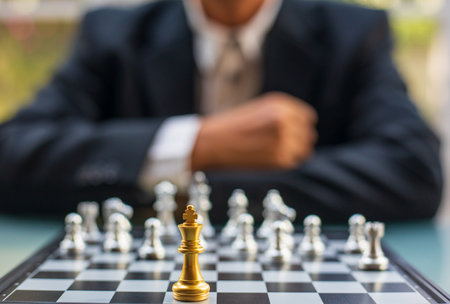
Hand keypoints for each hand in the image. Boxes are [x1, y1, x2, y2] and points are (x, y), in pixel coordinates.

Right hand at [190, 92, 317, 170]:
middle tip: (281, 147)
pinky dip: (285, 163)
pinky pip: (294, 162)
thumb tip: (304, 128)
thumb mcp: (260, 109)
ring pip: (305, 150)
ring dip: (294, 153)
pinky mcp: (280, 159)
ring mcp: (284, 139)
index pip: (308, 118)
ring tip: (275, 153)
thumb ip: (283, 115)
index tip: (291, 134)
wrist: (212, 142)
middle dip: (298, 141)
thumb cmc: (233, 126)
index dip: (300, 127)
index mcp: (280, 105)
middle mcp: (284, 120)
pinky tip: (268, 159)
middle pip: (308, 134)